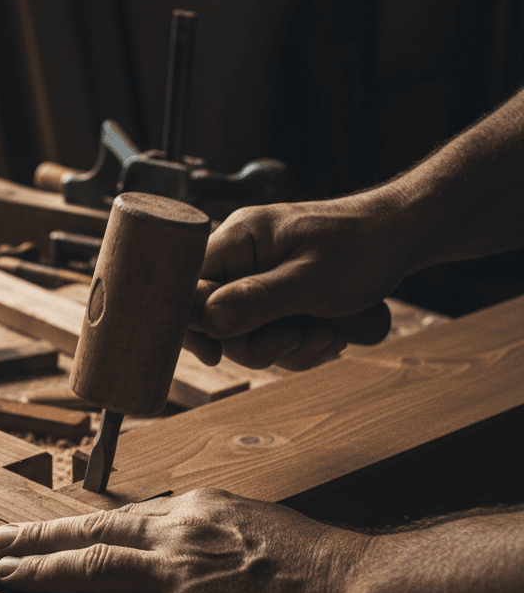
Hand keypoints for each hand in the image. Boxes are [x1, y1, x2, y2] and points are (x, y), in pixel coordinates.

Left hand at [0, 488, 368, 592]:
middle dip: (40, 536)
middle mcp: (179, 535)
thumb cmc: (320, 561)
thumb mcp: (258, 523)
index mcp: (197, 510)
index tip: (53, 528)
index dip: (81, 525)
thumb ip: (212, 530)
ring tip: (4, 577)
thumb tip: (185, 541)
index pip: (123, 517)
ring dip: (42, 573)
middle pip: (93, 534)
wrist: (359, 588)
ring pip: (94, 572)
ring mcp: (181, 580)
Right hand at [186, 191, 410, 369]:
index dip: (193, 325)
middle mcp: (241, 258)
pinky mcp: (276, 298)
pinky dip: (299, 346)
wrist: (405, 237)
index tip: (215, 355)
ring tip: (327, 336)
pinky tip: (329, 335)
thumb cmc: (364, 247)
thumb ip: (256, 301)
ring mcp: (257, 280)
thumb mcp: (310, 280)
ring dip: (286, 349)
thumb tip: (207, 321)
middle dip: (257, 344)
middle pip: (216, 322)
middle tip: (297, 340)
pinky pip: (269, 336)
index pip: (186, 287)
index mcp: (238, 239)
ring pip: (245, 336)